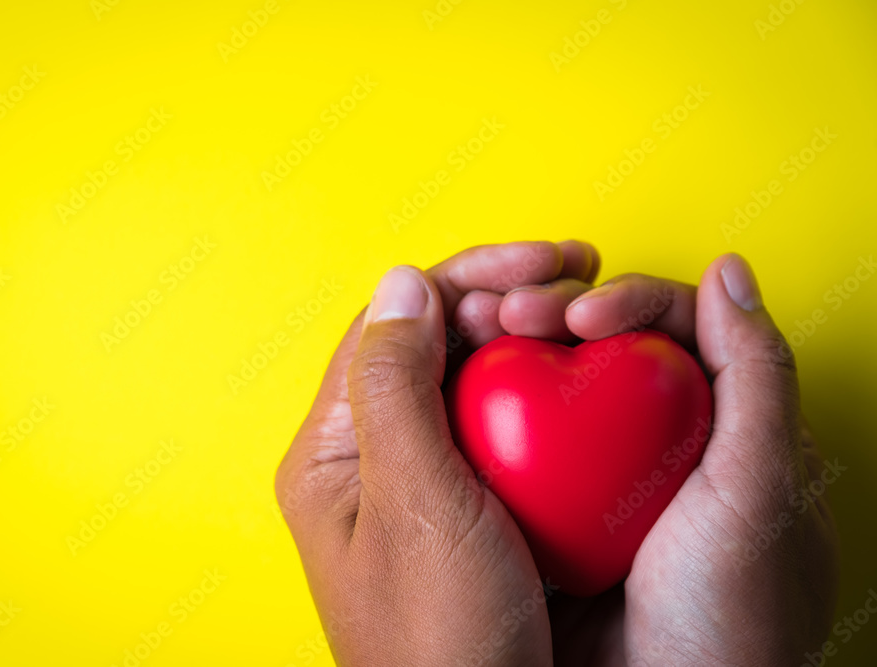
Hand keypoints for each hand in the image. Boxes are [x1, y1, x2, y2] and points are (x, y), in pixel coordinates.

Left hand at [276, 241, 600, 665]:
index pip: (389, 324)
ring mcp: (413, 476)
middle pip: (425, 338)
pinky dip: (534, 384)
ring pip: (463, 373)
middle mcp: (364, 453)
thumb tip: (403, 280)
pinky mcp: (460, 502)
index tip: (538, 263)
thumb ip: (398, 388)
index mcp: (331, 449)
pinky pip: (492, 420)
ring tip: (584, 305)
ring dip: (520, 329)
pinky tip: (575, 372)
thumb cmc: (440, 641)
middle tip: (575, 271)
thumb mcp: (414, 507)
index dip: (462, 276)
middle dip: (498, 291)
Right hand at [501, 254, 838, 664]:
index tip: (578, 312)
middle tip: (507, 314)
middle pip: (598, 344)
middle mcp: (650, 437)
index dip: (623, 298)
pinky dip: (482, 415)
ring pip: (547, 387)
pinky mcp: (545, 506)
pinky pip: (510, 444)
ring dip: (506, 354)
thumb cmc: (729, 616)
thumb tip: (729, 267)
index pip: (672, 324)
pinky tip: (460, 403)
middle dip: (549, 310)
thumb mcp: (756, 492)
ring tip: (474, 340)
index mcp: (715, 420)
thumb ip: (758, 376)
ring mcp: (593, 473)